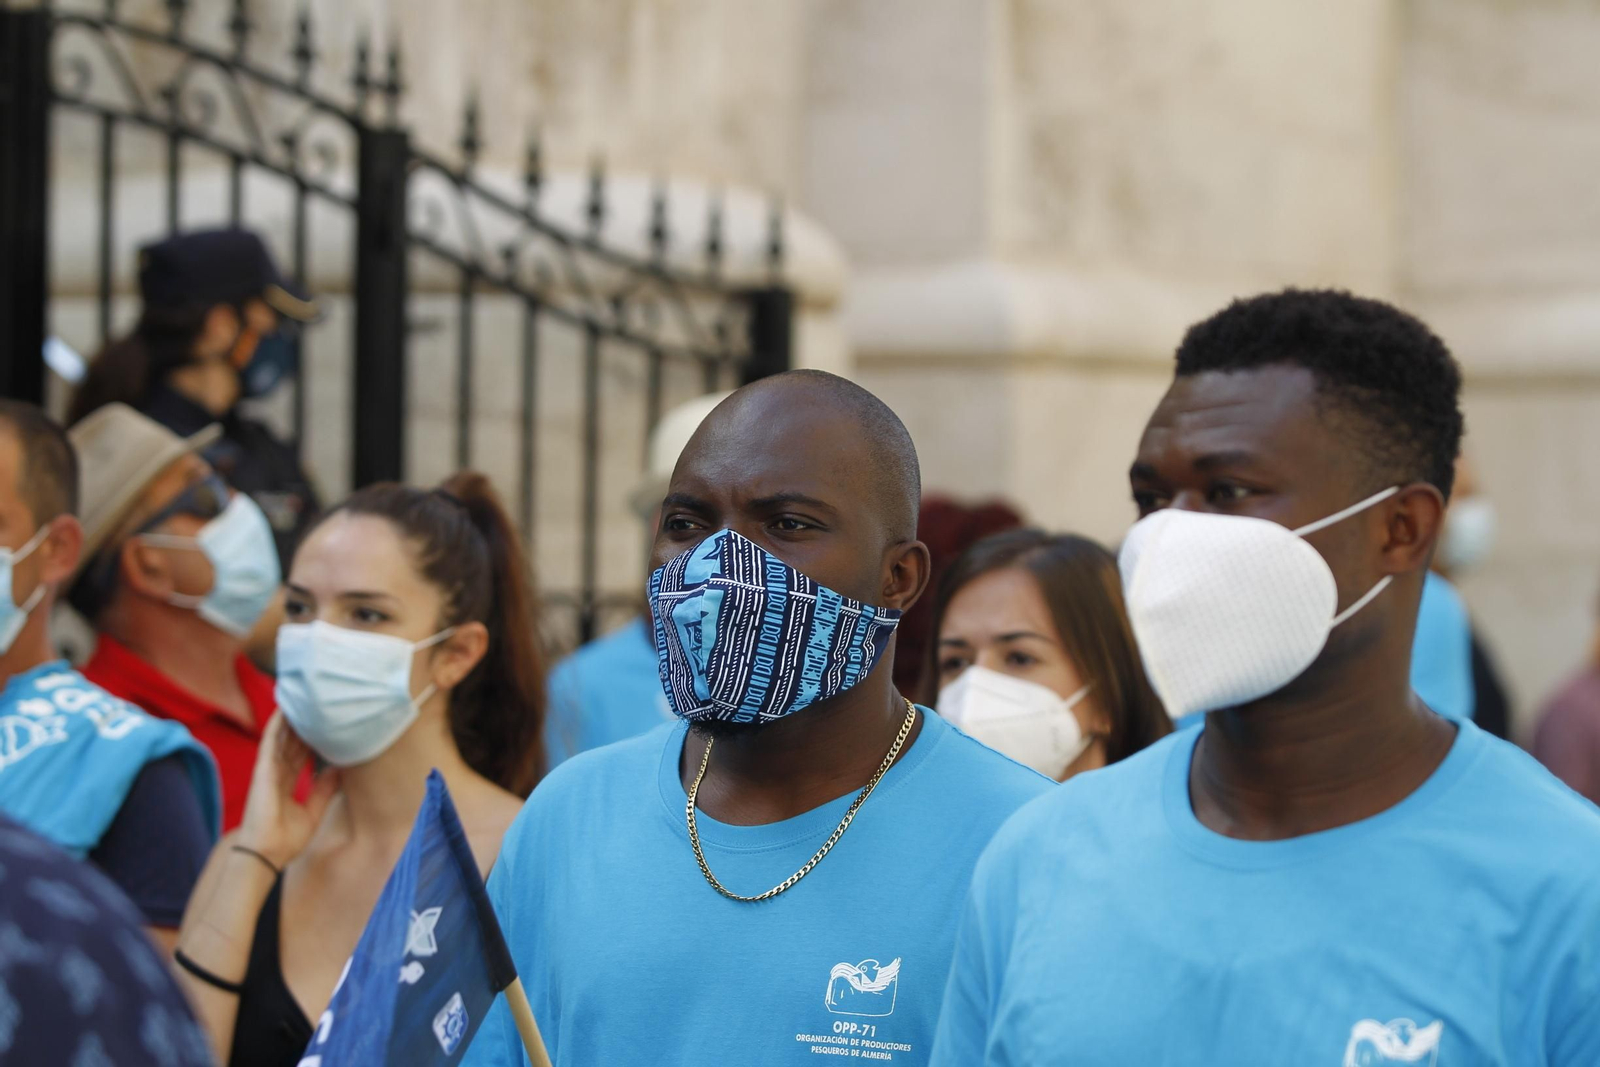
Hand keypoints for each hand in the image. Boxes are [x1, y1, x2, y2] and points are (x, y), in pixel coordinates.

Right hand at [234, 712, 338, 868]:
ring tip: (302, 697)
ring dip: (290, 719)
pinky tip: (285, 709)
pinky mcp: (262, 769)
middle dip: (303, 724)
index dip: (311, 739)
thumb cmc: (286, 838)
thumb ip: (324, 789)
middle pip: (292, 742)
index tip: (326, 724)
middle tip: (318, 703)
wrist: (267, 853)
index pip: (300, 755)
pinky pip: (270, 742)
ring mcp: (268, 770)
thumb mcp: (314, 811)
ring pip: (281, 737)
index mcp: (286, 783)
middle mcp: (277, 773)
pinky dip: (277, 725)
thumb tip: (338, 769)